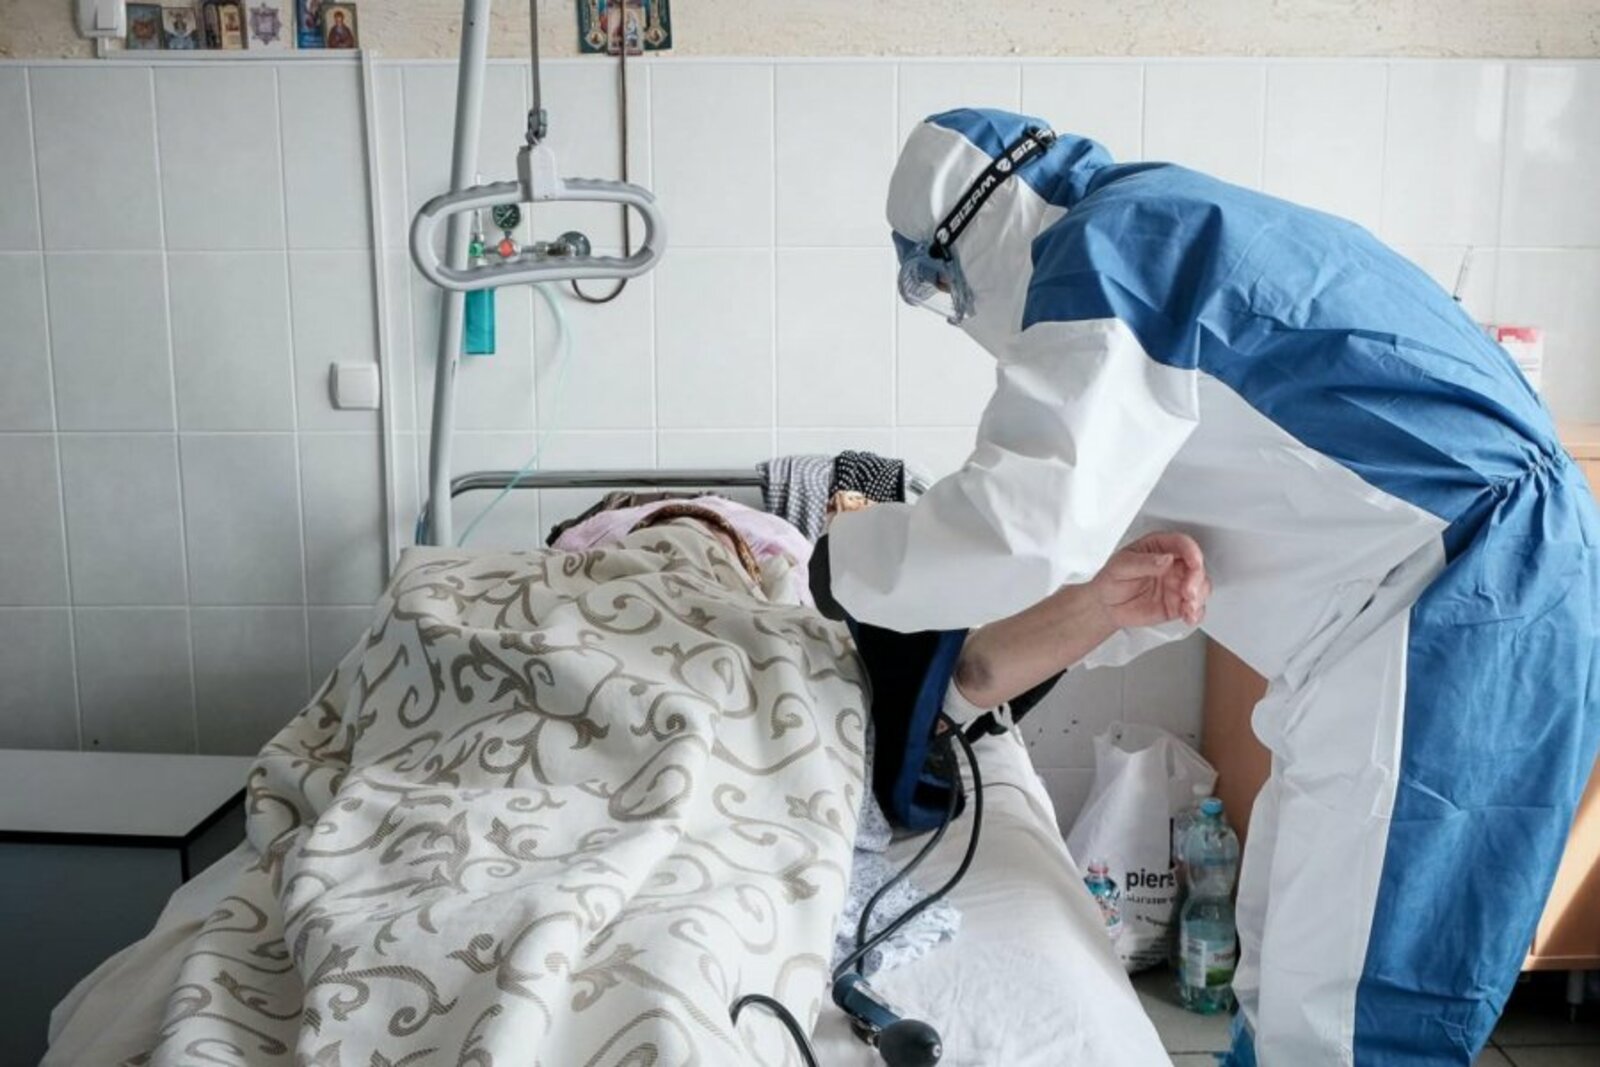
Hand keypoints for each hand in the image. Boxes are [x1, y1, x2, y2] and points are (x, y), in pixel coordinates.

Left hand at [1089, 532, 1210, 630]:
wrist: (1106, 606)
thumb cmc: (1111, 580)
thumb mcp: (1121, 566)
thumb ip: (1143, 562)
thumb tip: (1165, 559)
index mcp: (1159, 548)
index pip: (1182, 544)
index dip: (1192, 552)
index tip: (1194, 563)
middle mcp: (1172, 564)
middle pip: (1197, 566)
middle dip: (1197, 579)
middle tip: (1188, 592)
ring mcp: (1177, 584)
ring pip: (1201, 586)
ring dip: (1199, 597)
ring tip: (1188, 607)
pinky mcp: (1178, 603)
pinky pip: (1196, 607)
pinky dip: (1197, 613)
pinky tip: (1189, 617)